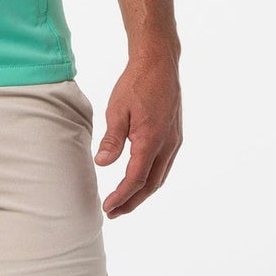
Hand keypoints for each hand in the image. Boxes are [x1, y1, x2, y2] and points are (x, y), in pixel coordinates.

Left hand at [93, 48, 182, 217]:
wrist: (159, 63)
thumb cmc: (136, 83)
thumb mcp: (117, 110)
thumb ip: (112, 139)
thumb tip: (102, 164)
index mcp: (151, 140)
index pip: (136, 178)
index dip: (121, 196)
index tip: (107, 207)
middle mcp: (167, 144)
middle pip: (151, 184)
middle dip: (132, 201)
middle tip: (113, 212)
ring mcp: (173, 140)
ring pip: (159, 176)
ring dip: (142, 192)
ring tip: (123, 201)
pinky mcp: (174, 135)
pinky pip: (163, 165)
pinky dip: (150, 178)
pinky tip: (138, 179)